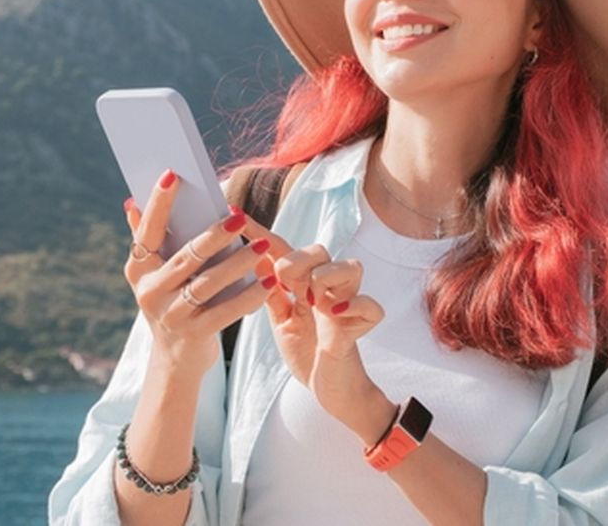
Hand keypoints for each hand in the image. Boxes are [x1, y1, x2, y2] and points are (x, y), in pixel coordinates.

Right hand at [122, 169, 279, 378]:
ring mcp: (170, 315)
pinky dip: (249, 295)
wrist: (176, 358)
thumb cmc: (172, 300)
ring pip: (208, 284)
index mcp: (138, 269)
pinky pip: (226, 312)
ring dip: (238, 262)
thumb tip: (132, 201)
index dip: (158, 203)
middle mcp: (149, 292)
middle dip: (213, 235)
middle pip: (185, 257)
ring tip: (262, 245)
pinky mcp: (194, 335)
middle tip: (239, 216)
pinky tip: (269, 281)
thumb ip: (149, 239)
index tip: (172, 174)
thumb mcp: (156, 273)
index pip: (147, 230)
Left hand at [237, 220, 389, 439]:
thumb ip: (271, 292)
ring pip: (351, 267)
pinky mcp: (362, 326)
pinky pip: (370, 306)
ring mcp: (347, 305)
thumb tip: (249, 258)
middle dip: (299, 260)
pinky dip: (353, 305)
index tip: (237, 217)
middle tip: (285, 281)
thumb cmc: (308, 351)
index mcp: (305, 284)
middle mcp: (328, 288)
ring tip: (312, 297)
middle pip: (321, 251)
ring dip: (327, 275)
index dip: (262, 234)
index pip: (284, 250)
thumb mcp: (282, 320)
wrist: (330, 389)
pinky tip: (333, 313)